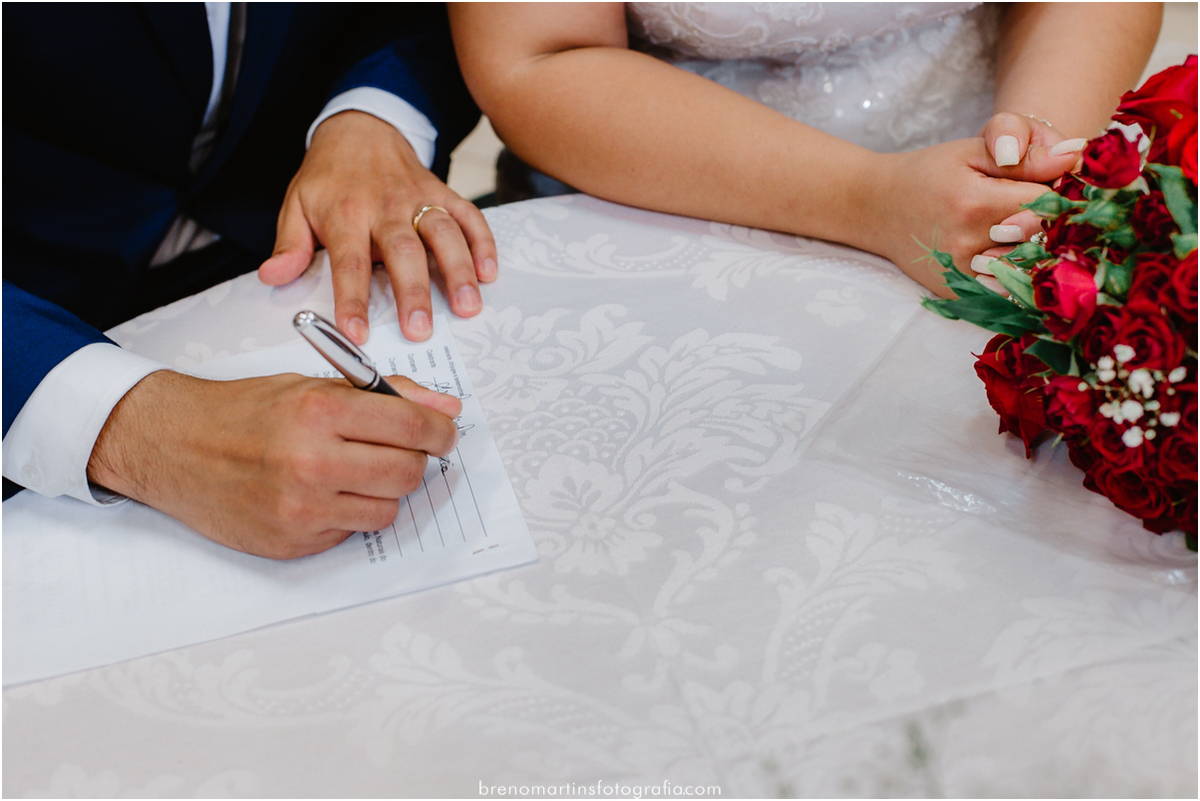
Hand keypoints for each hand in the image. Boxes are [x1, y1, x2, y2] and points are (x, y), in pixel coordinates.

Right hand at [87, 371, 461, 559]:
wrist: (173, 446)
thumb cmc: (245, 412)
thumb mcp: (313, 385)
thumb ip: (386, 395)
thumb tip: (446, 409)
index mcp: (320, 411)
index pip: (413, 428)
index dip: (440, 432)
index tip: (443, 433)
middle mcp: (312, 462)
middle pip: (408, 473)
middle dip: (414, 461)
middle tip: (398, 450)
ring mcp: (301, 509)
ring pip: (387, 509)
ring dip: (382, 490)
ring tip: (351, 470)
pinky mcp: (293, 542)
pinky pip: (352, 532)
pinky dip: (348, 513)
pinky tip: (320, 493)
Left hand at [258, 111, 497, 343]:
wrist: (359, 128)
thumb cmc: (328, 178)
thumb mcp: (296, 205)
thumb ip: (289, 245)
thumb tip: (273, 277)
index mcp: (345, 214)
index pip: (348, 262)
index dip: (352, 299)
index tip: (357, 334)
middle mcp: (385, 206)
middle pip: (403, 251)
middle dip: (413, 292)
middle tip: (420, 330)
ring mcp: (418, 198)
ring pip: (443, 233)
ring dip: (458, 270)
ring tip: (467, 307)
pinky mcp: (442, 193)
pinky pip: (469, 216)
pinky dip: (483, 243)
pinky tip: (489, 273)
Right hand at [868, 137, 1067, 296]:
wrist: (876, 208)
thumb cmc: (929, 174)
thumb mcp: (973, 151)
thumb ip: (1025, 154)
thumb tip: (1075, 155)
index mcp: (974, 203)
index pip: (1049, 203)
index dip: (1061, 193)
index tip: (1054, 186)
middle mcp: (967, 245)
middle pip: (1042, 239)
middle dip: (1051, 224)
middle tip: (1039, 209)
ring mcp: (960, 275)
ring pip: (1028, 270)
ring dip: (1036, 252)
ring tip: (1023, 232)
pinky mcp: (956, 294)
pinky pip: (1005, 292)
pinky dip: (1017, 276)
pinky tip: (1013, 258)